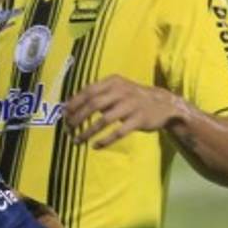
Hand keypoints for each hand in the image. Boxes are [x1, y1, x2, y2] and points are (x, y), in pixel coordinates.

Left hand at [62, 75, 181, 148]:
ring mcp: (131, 105)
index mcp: (113, 82)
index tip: (63, 113)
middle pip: (94, 104)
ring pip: (104, 120)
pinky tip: (95, 146)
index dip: (74, 102)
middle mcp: (122, 91)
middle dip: (77, 117)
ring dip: (88, 131)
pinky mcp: (139, 120)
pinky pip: (118, 132)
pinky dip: (105, 140)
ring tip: (76, 140)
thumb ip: (98, 95)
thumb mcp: (117, 89)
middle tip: (68, 128)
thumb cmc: (133, 98)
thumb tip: (70, 105)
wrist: (164, 105)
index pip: (88, 90)